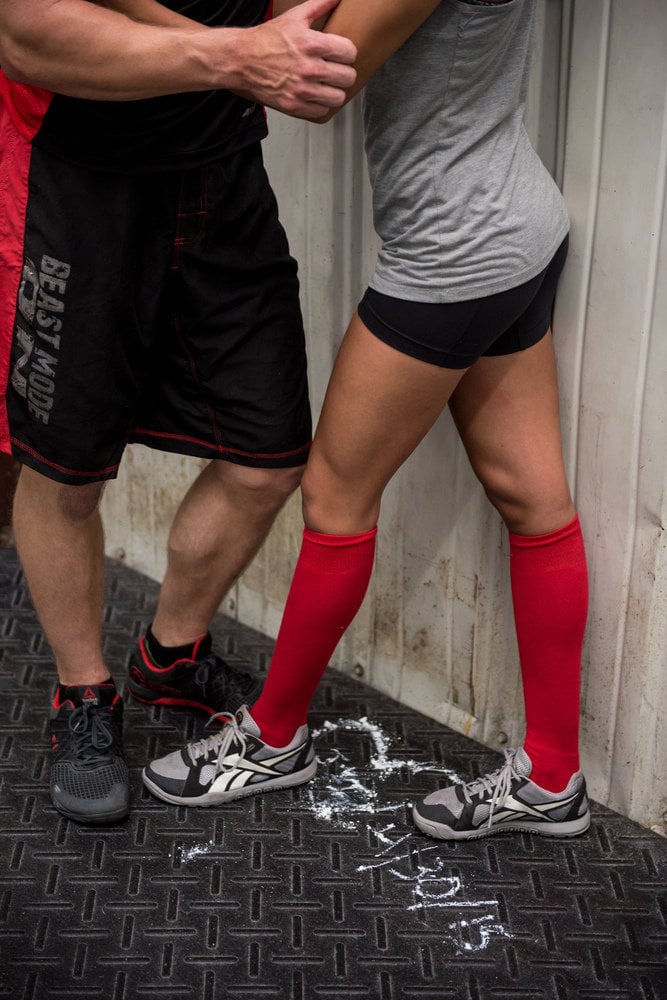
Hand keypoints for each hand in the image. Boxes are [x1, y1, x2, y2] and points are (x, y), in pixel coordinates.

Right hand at [235, 0, 356, 117]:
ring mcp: (302, 90)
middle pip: (348, 77)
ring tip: (327, 84)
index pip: (350, 52)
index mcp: (312, 44)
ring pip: (338, 97)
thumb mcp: (295, 16)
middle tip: (335, 70)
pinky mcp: (295, 105)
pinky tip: (315, 94)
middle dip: (343, 72)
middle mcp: (309, 68)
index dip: (347, 52)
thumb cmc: (267, 39)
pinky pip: (322, 111)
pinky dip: (320, 104)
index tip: (340, 54)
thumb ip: (320, 4)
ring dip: (334, 90)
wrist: (243, 59)